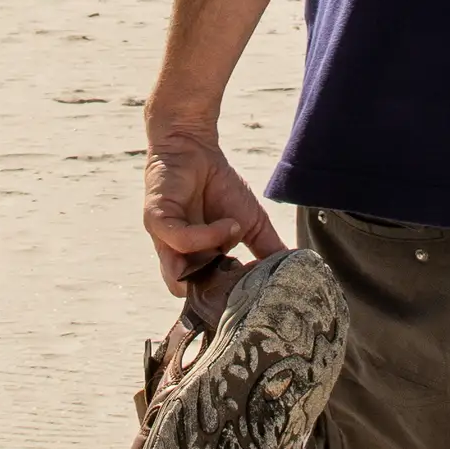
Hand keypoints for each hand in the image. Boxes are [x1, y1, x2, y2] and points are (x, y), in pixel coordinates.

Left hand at [141, 127, 281, 295]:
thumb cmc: (220, 187)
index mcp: (199, 263)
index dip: (230, 300)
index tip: (257, 293)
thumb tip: (292, 274)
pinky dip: (208, 237)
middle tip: (244, 281)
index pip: (207, 298)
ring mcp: (165, 242)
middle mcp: (179, 258)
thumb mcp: (251, 224)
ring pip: (179, 277)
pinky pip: (181, 241)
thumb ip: (268, 250)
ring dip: (212, 266)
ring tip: (235, 245)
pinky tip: (229, 225)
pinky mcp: (157, 221)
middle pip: (191, 296)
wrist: (194, 148)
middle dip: (218, 293)